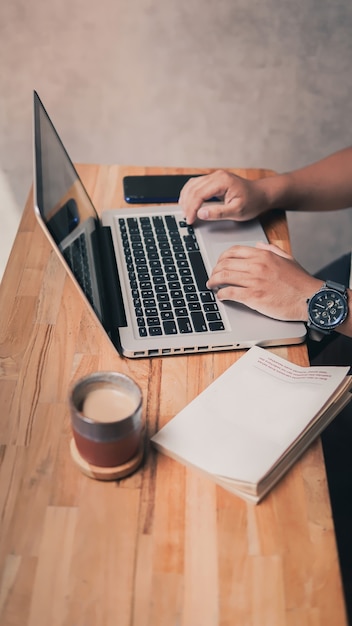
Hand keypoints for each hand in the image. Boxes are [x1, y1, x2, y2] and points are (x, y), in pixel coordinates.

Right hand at [179, 169, 268, 224]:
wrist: (261, 194)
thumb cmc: (252, 202)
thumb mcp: (237, 211)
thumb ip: (218, 213)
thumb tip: (201, 213)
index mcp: (222, 181)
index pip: (199, 194)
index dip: (192, 208)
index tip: (190, 220)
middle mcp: (217, 176)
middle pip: (193, 189)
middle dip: (187, 205)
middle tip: (187, 219)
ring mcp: (214, 176)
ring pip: (192, 185)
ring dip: (186, 199)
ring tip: (185, 212)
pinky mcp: (213, 180)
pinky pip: (196, 185)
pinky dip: (190, 194)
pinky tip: (187, 203)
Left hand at [206, 242, 322, 321]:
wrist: (309, 298)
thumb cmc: (300, 282)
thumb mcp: (287, 259)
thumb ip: (271, 249)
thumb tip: (259, 245)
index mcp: (263, 255)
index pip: (233, 251)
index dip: (222, 258)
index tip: (219, 264)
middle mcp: (256, 266)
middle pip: (225, 264)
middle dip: (214, 270)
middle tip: (212, 276)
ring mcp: (254, 281)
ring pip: (224, 277)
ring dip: (213, 281)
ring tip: (211, 286)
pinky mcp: (253, 297)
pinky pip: (230, 293)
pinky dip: (221, 294)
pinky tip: (221, 296)